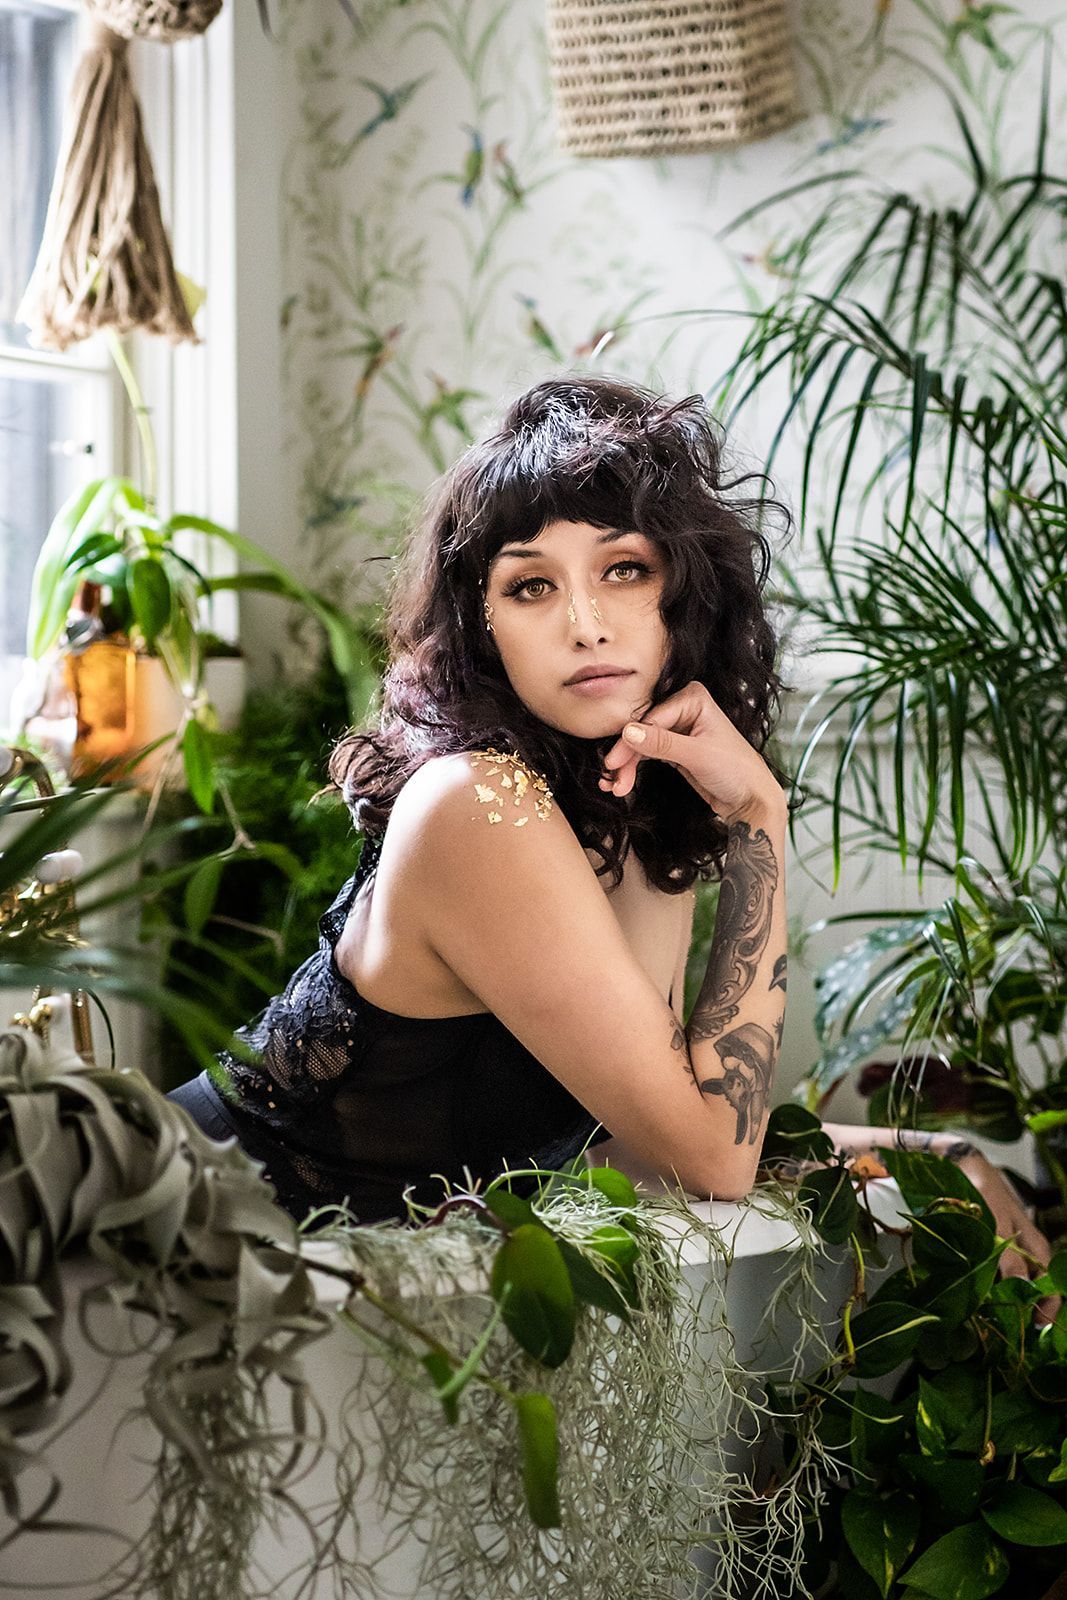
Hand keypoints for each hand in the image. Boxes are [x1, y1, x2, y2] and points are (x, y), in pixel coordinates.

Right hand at [598, 680, 783, 821]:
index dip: (629, 741)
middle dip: (627, 757)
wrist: (751, 798)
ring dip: (628, 766)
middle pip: (643, 730)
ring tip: (616, 788)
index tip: (612, 764)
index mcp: (693, 699)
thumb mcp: (697, 755)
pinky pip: (647, 754)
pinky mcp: (675, 748)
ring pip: (642, 744)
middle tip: (612, 780)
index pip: (651, 718)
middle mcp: (684, 708)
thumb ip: (662, 743)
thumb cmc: (736, 770)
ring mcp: (679, 728)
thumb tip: (628, 732)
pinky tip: (622, 783)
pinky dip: (634, 768)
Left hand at [957, 1150, 1060, 1326]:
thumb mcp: (997, 1227)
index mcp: (1037, 1249)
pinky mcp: (993, 1249)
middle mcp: (1028, 1253)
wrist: (964, 1168)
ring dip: (1004, 1300)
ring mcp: (1012, 1251)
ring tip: (988, 1315)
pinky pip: (997, 1274)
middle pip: (1033, 1290)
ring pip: (1014, 1284)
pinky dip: (990, 1287)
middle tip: (1003, 1327)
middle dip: (1021, 1309)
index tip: (1030, 1328)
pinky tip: (977, 1294)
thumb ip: (1009, 1259)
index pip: (1050, 1289)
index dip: (1044, 1311)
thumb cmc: (984, 1193)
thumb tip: (1022, 1289)